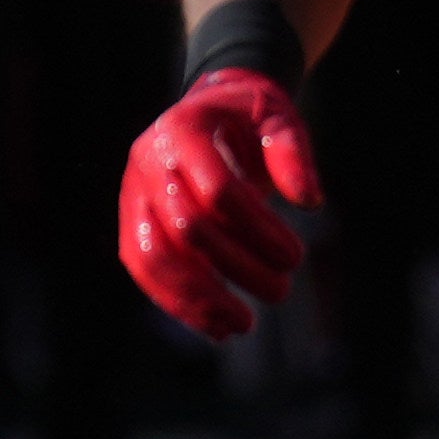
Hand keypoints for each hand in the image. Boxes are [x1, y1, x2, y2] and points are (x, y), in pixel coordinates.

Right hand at [116, 67, 320, 338]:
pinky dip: (177, 304)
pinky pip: (143, 269)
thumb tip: (308, 201)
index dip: (258, 231)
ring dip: (200, 299)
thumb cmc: (246, 117)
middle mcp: (148, 161)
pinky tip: (215, 327)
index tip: (295, 257)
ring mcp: (132, 193)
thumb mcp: (276, 117)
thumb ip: (292, 152)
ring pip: (154, 257)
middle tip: (281, 289)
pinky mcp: (130, 222)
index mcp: (183, 129)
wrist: (204, 111)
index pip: (217, 190)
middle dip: (237, 268)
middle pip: (187, 228)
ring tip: (242, 325)